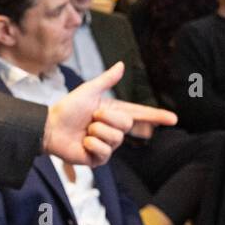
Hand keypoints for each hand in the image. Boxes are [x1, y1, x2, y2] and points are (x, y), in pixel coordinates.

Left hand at [44, 62, 176, 167]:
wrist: (50, 127)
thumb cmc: (67, 108)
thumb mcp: (89, 91)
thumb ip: (107, 80)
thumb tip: (121, 64)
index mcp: (114, 113)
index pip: (140, 115)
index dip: (157, 116)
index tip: (174, 118)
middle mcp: (113, 130)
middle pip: (126, 123)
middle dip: (106, 117)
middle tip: (91, 117)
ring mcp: (107, 146)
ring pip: (115, 138)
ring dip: (96, 131)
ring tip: (85, 131)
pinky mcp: (98, 160)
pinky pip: (104, 152)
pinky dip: (91, 144)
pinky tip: (83, 143)